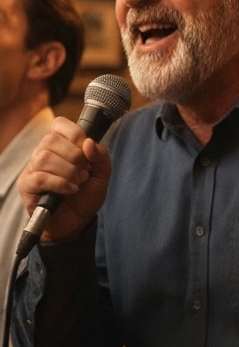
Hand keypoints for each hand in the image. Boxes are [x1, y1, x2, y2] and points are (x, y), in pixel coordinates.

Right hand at [18, 117, 111, 241]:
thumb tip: (89, 142)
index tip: (87, 151)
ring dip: (67, 171)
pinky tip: (70, 190)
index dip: (75, 134)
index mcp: (61, 145)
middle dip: (74, 157)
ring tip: (78, 182)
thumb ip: (101, 157)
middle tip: (84, 173)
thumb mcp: (102, 175)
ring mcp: (32, 169)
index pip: (59, 124)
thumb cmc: (86, 196)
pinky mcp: (27, 186)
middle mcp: (43, 153)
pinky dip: (60, 183)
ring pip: (44, 158)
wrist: (77, 222)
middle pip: (51, 140)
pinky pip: (40, 177)